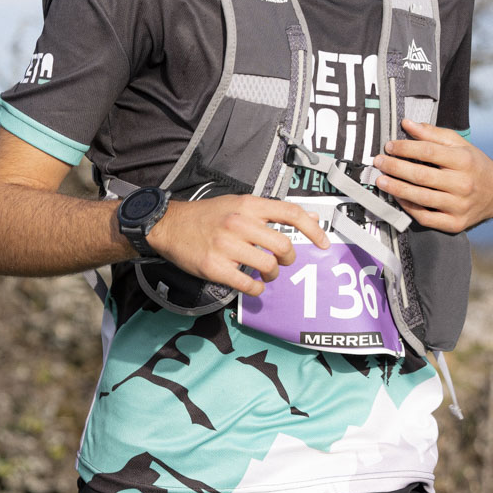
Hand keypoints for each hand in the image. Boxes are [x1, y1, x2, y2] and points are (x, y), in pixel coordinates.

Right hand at [141, 195, 328, 297]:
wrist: (169, 225)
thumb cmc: (207, 216)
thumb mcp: (239, 204)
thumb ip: (271, 211)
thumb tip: (309, 215)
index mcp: (248, 204)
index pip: (290, 213)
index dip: (313, 229)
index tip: (324, 243)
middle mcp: (239, 223)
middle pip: (283, 245)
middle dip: (288, 258)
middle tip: (282, 261)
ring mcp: (226, 245)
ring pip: (268, 266)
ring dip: (272, 274)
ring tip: (265, 273)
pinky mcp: (215, 267)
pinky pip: (248, 283)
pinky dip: (256, 288)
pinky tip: (253, 284)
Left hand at [372, 119, 492, 232]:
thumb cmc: (473, 164)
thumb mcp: (459, 144)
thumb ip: (432, 133)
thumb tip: (407, 123)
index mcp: (464, 160)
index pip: (429, 151)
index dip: (406, 148)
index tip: (389, 146)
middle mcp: (463, 183)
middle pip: (422, 175)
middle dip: (395, 168)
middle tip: (379, 162)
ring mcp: (459, 206)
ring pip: (421, 197)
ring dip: (396, 188)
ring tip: (381, 181)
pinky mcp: (455, 223)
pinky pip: (426, 217)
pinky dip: (408, 208)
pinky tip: (397, 198)